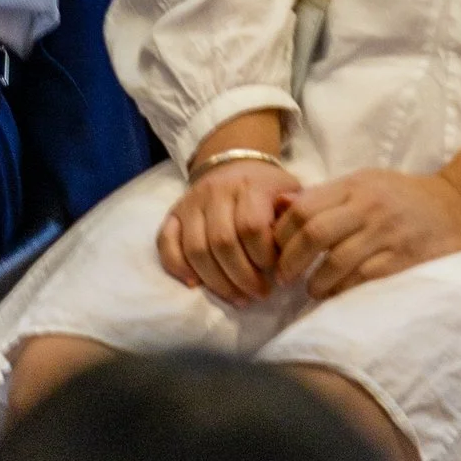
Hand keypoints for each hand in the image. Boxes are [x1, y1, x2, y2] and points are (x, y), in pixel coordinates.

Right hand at [158, 159, 300, 302]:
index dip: (263, 257)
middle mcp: (216, 191)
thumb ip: (295, 214)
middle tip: (260, 294)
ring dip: (216, 281)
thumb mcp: (290, 192)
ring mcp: (191, 202)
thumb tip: (294, 239)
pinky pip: (165, 242)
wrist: (234, 162)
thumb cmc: (267, 189)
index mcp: (249, 186)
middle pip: (222, 242)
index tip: (278, 272)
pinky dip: (177, 266)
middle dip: (242, 277)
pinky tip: (195, 284)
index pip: (251, 227)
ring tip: (237, 297)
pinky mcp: (174, 213)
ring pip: (195, 248)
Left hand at [274, 167, 460, 299]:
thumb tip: (280, 205)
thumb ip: (325, 195)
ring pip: (336, 261)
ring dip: (314, 281)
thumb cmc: (402, 197)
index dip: (281, 233)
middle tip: (281, 276)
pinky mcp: (403, 260)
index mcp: (354, 186)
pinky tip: (333, 294)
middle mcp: (368, 207)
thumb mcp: (364, 183)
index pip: (304, 208)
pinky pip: (363, 279)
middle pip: (314, 233)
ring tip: (308, 289)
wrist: (458, 207)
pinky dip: (341, 290)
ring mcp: (387, 234)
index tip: (272, 250)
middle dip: (290, 259)